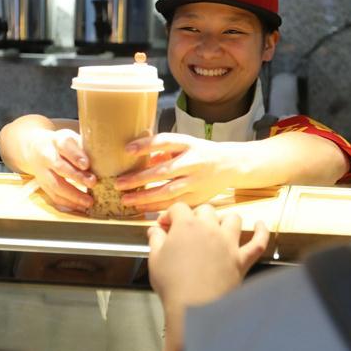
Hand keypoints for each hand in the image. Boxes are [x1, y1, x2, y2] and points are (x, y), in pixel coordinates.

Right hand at [25, 129, 95, 210]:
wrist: (35, 147)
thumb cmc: (61, 144)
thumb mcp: (71, 138)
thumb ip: (84, 147)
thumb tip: (107, 158)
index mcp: (56, 141)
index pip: (65, 146)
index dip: (75, 156)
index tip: (86, 164)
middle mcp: (47, 156)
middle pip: (60, 167)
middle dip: (77, 177)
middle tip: (93, 183)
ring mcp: (42, 171)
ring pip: (55, 185)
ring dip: (73, 195)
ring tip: (89, 201)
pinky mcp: (42, 184)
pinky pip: (54, 196)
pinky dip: (68, 203)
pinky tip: (81, 206)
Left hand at [115, 133, 237, 211]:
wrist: (232, 164)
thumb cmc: (202, 153)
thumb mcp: (186, 144)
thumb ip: (164, 151)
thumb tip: (139, 158)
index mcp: (190, 144)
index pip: (166, 142)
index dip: (146, 145)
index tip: (127, 149)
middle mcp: (194, 162)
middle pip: (164, 171)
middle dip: (139, 178)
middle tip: (119, 183)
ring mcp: (197, 181)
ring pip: (168, 191)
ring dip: (145, 197)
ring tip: (126, 199)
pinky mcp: (199, 197)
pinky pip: (175, 204)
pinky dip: (157, 207)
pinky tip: (142, 208)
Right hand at [146, 203, 268, 309]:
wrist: (195, 309)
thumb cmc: (172, 285)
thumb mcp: (155, 259)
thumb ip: (156, 240)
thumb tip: (155, 230)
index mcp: (187, 226)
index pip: (179, 208)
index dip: (170, 215)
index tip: (165, 226)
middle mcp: (210, 229)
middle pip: (206, 210)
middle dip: (195, 216)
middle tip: (187, 231)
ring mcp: (229, 243)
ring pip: (233, 219)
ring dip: (224, 220)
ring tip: (217, 227)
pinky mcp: (242, 259)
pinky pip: (258, 242)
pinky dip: (262, 232)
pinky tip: (260, 225)